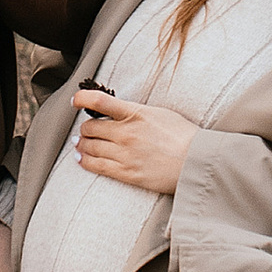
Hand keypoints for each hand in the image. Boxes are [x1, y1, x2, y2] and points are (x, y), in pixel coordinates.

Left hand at [69, 85, 195, 196]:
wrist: (196, 162)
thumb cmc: (184, 136)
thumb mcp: (160, 113)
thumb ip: (137, 112)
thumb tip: (120, 112)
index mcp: (135, 114)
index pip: (100, 101)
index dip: (82, 98)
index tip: (75, 100)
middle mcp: (126, 133)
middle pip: (91, 128)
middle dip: (85, 129)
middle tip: (84, 131)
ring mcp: (125, 154)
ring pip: (90, 147)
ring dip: (82, 145)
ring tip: (80, 144)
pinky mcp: (127, 173)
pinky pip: (97, 166)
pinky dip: (85, 161)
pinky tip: (80, 159)